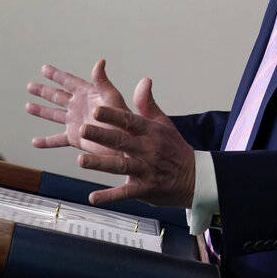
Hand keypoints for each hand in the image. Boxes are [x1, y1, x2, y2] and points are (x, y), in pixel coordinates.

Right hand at [26, 60, 128, 156]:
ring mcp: (76, 122)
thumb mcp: (112, 97)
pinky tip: (35, 142)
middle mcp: (79, 107)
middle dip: (43, 91)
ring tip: (28, 106)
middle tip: (30, 85)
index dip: (55, 75)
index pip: (68, 81)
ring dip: (41, 111)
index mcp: (87, 94)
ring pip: (54, 115)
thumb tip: (100, 61)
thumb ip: (103, 81)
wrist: (127, 143)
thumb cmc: (124, 119)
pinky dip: (46, 142)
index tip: (44, 68)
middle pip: (57, 96)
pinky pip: (57, 139)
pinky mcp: (75, 138)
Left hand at [78, 77, 195, 207]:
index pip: (130, 121)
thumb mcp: (164, 124)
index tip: (96, 109)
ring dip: (100, 164)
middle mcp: (148, 150)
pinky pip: (125, 193)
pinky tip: (93, 197)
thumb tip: (144, 80)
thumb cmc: (174, 148)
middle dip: (102, 135)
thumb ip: (148, 104)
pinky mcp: (145, 189)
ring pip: (121, 166)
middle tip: (83, 129)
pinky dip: (110, 196)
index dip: (113, 116)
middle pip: (122, 141)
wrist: (195, 178)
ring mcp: (146, 170)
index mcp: (151, 132)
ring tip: (81, 160)